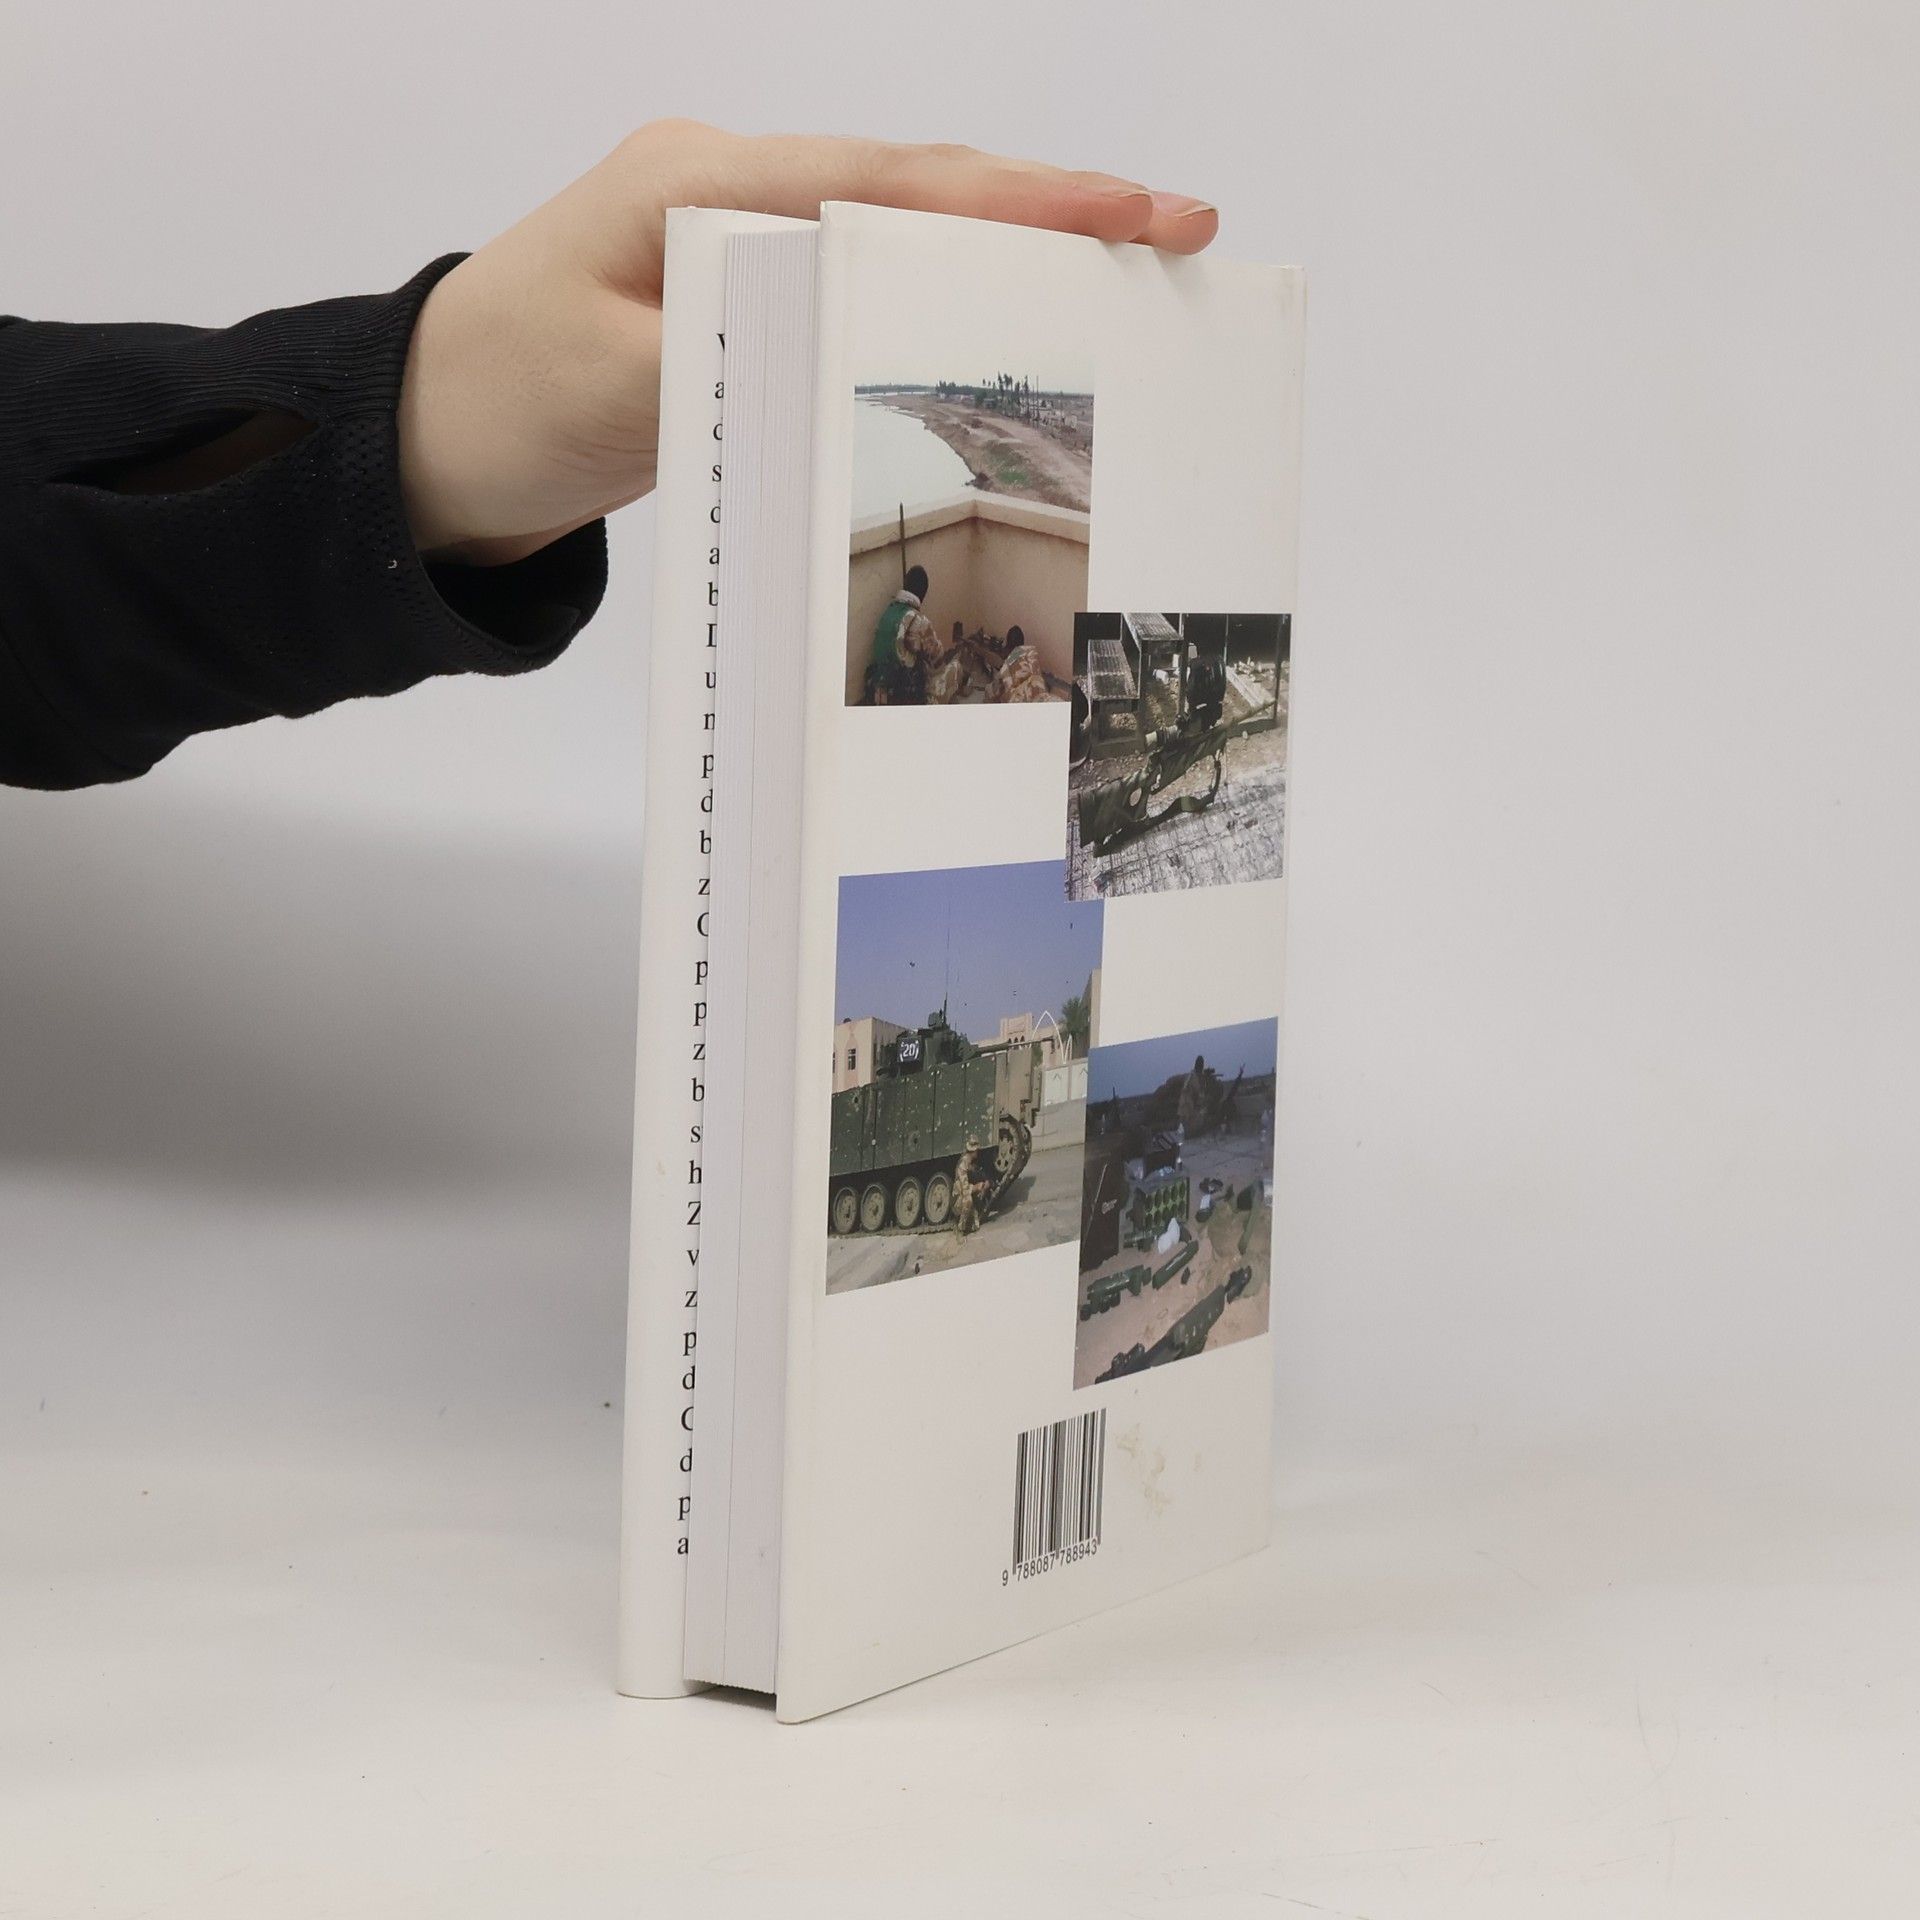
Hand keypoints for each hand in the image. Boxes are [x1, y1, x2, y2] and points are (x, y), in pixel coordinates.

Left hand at [396, 121, 1218, 565]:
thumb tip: (853, 334)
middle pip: (915, 189)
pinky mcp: (738, 299)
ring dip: (1005, 254)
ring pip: (897, 234)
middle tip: (1175, 236)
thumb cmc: (499, 402)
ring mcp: (735, 240)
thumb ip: (737, 348)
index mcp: (700, 183)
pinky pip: (860, 286)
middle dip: (1048, 210)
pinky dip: (938, 303)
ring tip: (1123, 282)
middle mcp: (728, 190)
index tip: (1134, 209)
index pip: (888, 181)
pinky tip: (1002, 327)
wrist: (425, 441)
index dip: (1020, 198)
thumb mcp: (613, 387)